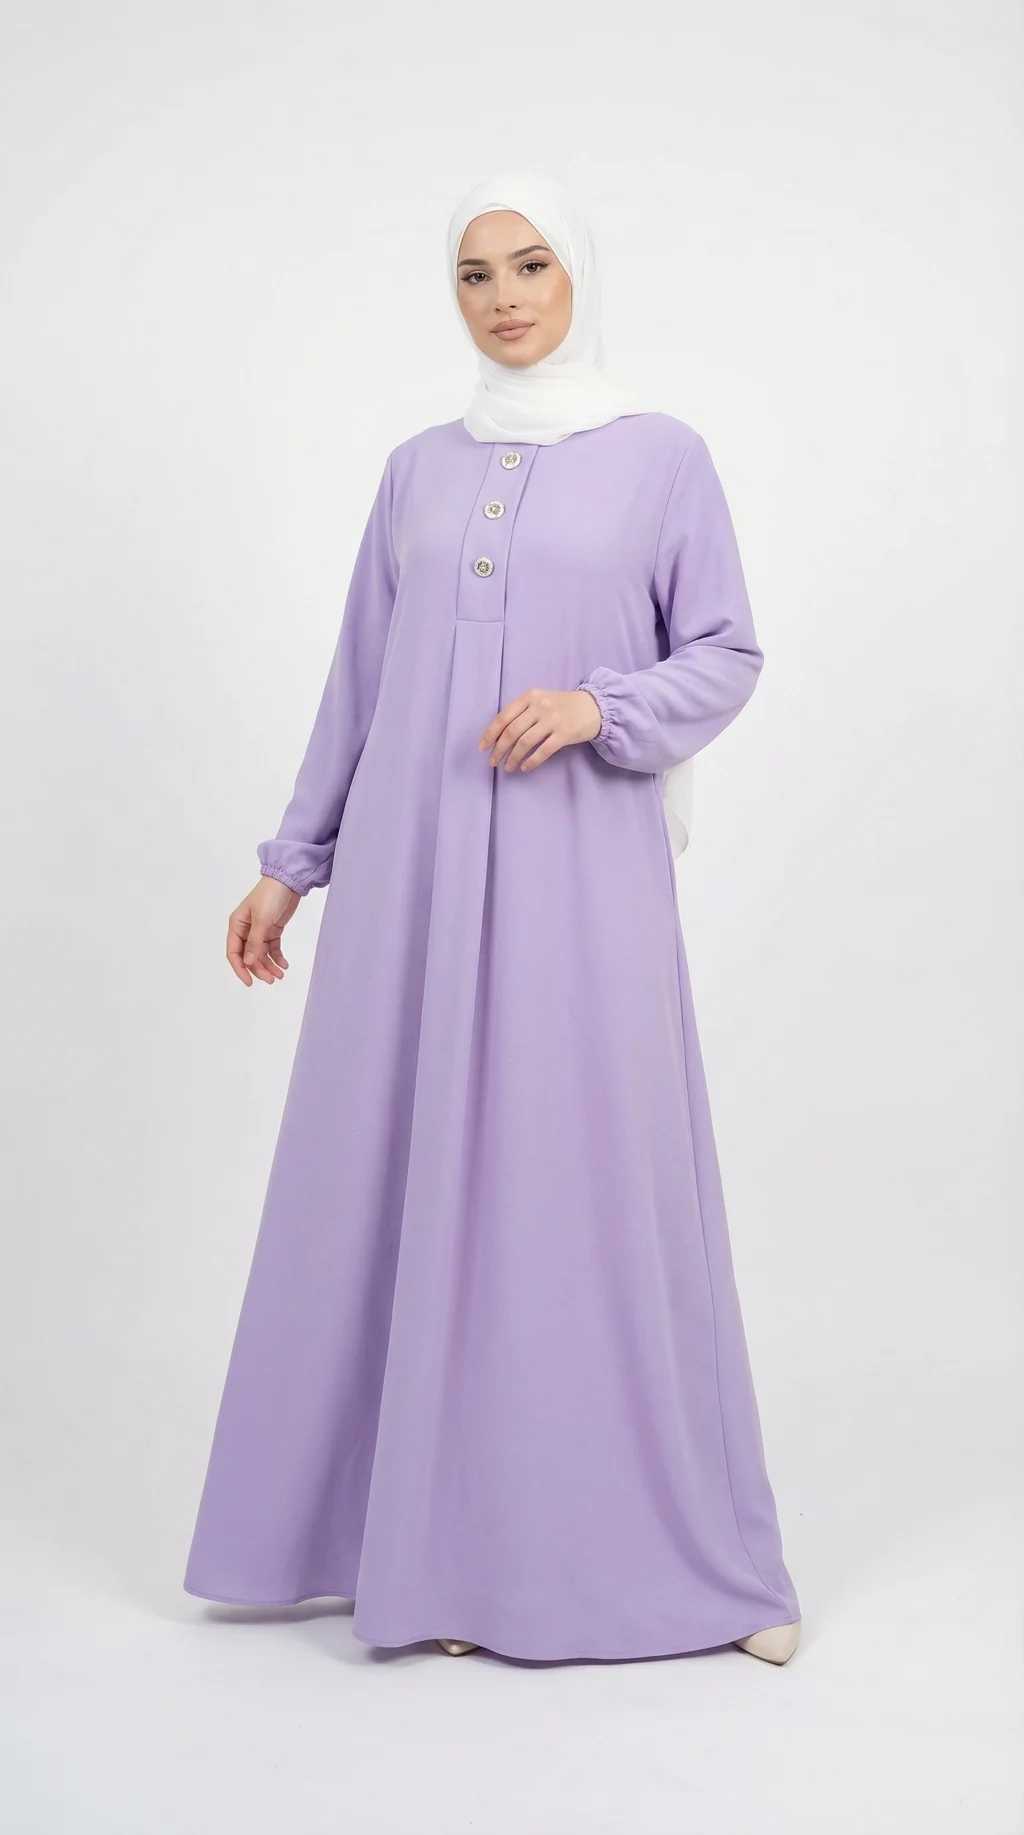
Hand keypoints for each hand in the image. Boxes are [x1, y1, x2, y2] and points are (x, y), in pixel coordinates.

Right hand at [226, 876, 299, 985]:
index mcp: (237, 926)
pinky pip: (272, 948)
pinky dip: (277, 957)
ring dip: (269, 966)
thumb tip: (248, 962)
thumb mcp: (262, 919)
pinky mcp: (272, 930)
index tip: (249, 982)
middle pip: (249, 956)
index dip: (240, 969)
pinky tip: (284, 965)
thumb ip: (255, 942)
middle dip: (259, 969)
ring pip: (261, 954)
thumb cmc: (270, 896)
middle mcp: (246, 930)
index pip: (234, 952)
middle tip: (271, 980)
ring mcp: (259, 931)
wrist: (288, 881)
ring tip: (280, 975)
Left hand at [478, 687, 601, 772]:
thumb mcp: (541, 699)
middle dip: (499, 749)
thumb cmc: (562, 705)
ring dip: (513, 757)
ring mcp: (553, 720)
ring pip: (525, 742)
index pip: (503, 716)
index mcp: (530, 696)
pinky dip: (531, 761)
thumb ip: (521, 711)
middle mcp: (540, 707)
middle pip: (512, 731)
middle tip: (493, 762)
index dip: (490, 733)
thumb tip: (499, 733)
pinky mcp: (564, 734)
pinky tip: (524, 767)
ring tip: (507, 767)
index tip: (482, 747)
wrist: (594, 707)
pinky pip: (543, 751)